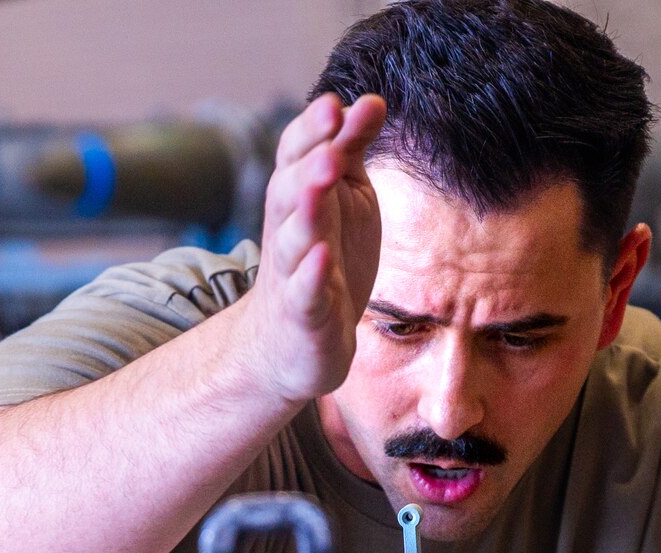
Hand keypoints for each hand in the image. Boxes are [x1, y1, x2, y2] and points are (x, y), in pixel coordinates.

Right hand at [238, 92, 386, 404]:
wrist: (288, 345)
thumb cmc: (322, 262)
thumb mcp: (343, 199)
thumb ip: (351, 151)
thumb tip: (372, 100)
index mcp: (299, 196)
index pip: (296, 153)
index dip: (313, 130)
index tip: (336, 105)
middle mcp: (289, 229)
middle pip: (290, 187)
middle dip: (311, 160)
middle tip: (333, 132)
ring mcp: (293, 272)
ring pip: (295, 235)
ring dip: (308, 205)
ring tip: (325, 172)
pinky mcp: (304, 313)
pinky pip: (304, 292)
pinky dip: (311, 275)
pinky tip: (323, 258)